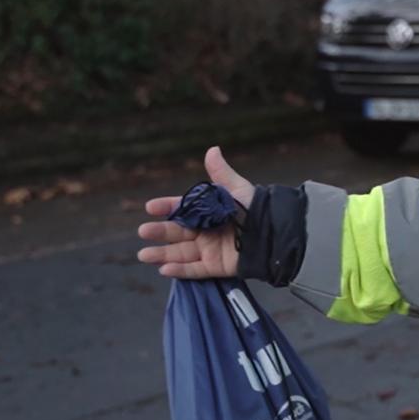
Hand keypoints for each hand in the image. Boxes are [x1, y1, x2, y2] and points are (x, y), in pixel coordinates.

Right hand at [135, 147, 253, 278]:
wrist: (275, 233)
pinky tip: (163, 269)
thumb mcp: (238, 190)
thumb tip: (212, 149)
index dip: (166, 207)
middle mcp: (205, 231)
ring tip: (143, 255)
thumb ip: (222, 173)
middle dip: (159, 232)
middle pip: (177, 232)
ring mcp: (209, 249)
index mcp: (207, 212)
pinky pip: (195, 270)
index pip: (182, 209)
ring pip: (181, 253)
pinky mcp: (216, 266)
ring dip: (162, 254)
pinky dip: (180, 270)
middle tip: (143, 231)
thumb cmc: (256, 209)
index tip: (150, 207)